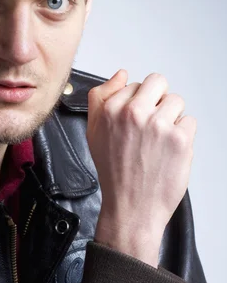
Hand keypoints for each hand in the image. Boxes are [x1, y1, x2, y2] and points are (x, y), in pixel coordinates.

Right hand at [87, 69, 196, 266]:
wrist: (131, 207)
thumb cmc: (114, 172)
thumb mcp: (93, 131)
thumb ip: (101, 97)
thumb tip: (121, 74)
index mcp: (111, 109)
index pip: (134, 84)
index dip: (138, 103)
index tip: (136, 123)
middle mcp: (134, 113)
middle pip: (158, 82)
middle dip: (158, 100)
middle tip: (153, 124)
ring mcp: (159, 125)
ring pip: (176, 101)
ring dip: (172, 118)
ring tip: (160, 140)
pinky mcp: (180, 139)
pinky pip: (190, 122)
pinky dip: (184, 136)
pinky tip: (170, 151)